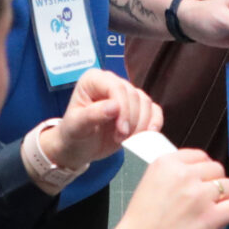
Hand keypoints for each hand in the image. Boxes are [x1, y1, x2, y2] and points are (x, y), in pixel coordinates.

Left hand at [46, 69, 160, 172]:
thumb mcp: (76, 127)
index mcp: (94, 80)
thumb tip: (114, 107)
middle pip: (133, 95)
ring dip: (141, 124)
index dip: (123, 108)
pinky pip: (154, 110)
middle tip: (120, 139)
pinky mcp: (137, 108)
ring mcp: (126, 95)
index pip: (116, 87)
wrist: (79, 148)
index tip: (121, 130)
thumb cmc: (74, 135)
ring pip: (146, 103)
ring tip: (126, 140)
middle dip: (131, 120)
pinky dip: (154, 123)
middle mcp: (111, 82)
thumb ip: (92, 115)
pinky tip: (149, 134)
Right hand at [104, 147, 228, 228]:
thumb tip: (200, 176)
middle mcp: (184, 175)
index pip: (200, 155)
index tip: (201, 182)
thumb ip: (174, 174)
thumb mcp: (151, 183)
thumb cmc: (142, 222)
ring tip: (214, 210)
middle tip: (206, 199)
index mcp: (167, 163)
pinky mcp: (212, 217)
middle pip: (217, 169)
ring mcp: (199, 195)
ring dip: (226, 197)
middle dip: (214, 183)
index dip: (204, 171)